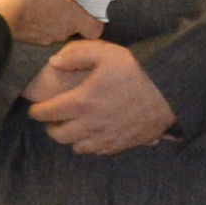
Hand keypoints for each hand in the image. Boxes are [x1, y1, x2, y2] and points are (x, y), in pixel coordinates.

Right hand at [0, 0, 105, 48]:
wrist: (2, 13)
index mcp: (75, 21)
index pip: (96, 30)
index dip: (95, 19)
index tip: (89, 6)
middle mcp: (63, 34)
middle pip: (76, 27)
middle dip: (72, 14)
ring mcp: (47, 39)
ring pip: (59, 29)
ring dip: (55, 17)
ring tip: (44, 1)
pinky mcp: (32, 40)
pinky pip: (43, 31)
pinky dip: (42, 22)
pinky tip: (32, 10)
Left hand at [23, 40, 177, 154]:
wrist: (170, 91)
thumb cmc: (138, 69)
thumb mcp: (106, 52)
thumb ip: (76, 55)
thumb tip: (54, 62)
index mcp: (83, 102)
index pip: (48, 113)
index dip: (36, 111)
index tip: (35, 109)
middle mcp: (91, 125)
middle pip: (59, 136)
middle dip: (51, 127)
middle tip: (53, 118)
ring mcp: (107, 138)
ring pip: (77, 148)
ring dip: (70, 138)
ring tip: (73, 126)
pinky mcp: (122, 145)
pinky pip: (97, 152)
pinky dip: (90, 145)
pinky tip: (94, 133)